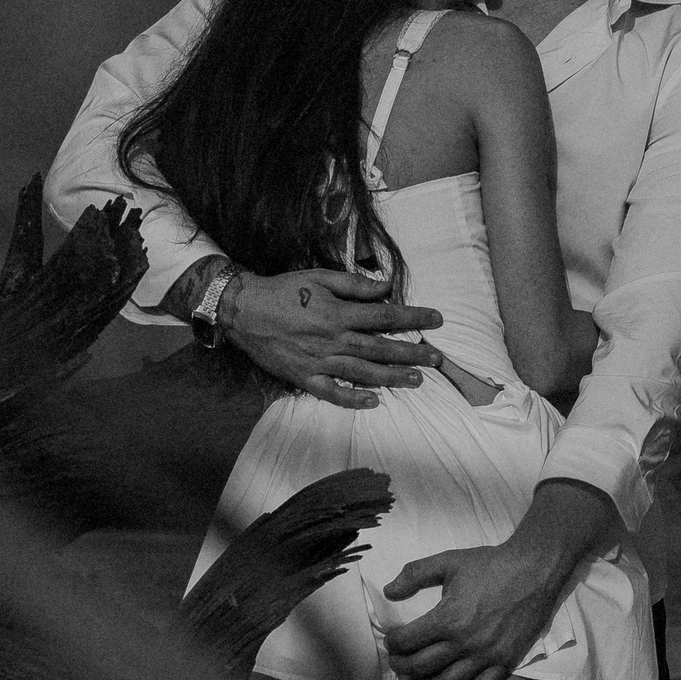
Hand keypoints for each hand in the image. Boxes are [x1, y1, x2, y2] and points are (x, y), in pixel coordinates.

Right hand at [225, 266, 444, 406]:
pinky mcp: (305, 378)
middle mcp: (333, 340)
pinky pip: (332, 394)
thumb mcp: (320, 277)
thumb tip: (387, 286)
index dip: (414, 318)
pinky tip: (374, 402)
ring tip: (417, 381)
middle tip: (436, 359)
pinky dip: (353, 400)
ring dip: (392, 378)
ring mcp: (319, 362)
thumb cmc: (283, 290)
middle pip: (381, 349)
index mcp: (338, 313)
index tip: (437, 320)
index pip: (386, 316)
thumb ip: (355, 284)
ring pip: (363, 373)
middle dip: (411, 353)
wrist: (243, 310)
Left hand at [381, 481, 616, 679]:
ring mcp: (485, 656)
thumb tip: (388, 591)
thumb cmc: (490, 565)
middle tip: (397, 663)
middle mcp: (464, 642)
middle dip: (403, 667)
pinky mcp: (504, 663)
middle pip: (422, 666)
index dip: (393, 643)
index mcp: (448, 618)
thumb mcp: (449, 561)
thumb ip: (415, 573)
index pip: (408, 640)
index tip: (391, 641)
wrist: (534, 571)